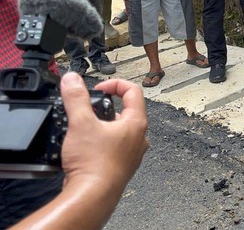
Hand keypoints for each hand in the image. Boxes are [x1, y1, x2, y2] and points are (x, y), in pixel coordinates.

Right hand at [59, 72, 147, 189]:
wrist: (92, 195)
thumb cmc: (94, 164)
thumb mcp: (81, 122)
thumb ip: (76, 98)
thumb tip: (72, 80)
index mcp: (136, 123)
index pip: (133, 91)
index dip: (115, 84)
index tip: (98, 89)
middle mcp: (139, 138)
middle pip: (128, 110)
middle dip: (107, 106)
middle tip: (90, 108)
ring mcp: (132, 153)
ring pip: (121, 130)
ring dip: (105, 124)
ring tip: (86, 128)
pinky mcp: (122, 166)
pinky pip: (115, 147)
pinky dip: (103, 141)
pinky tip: (88, 147)